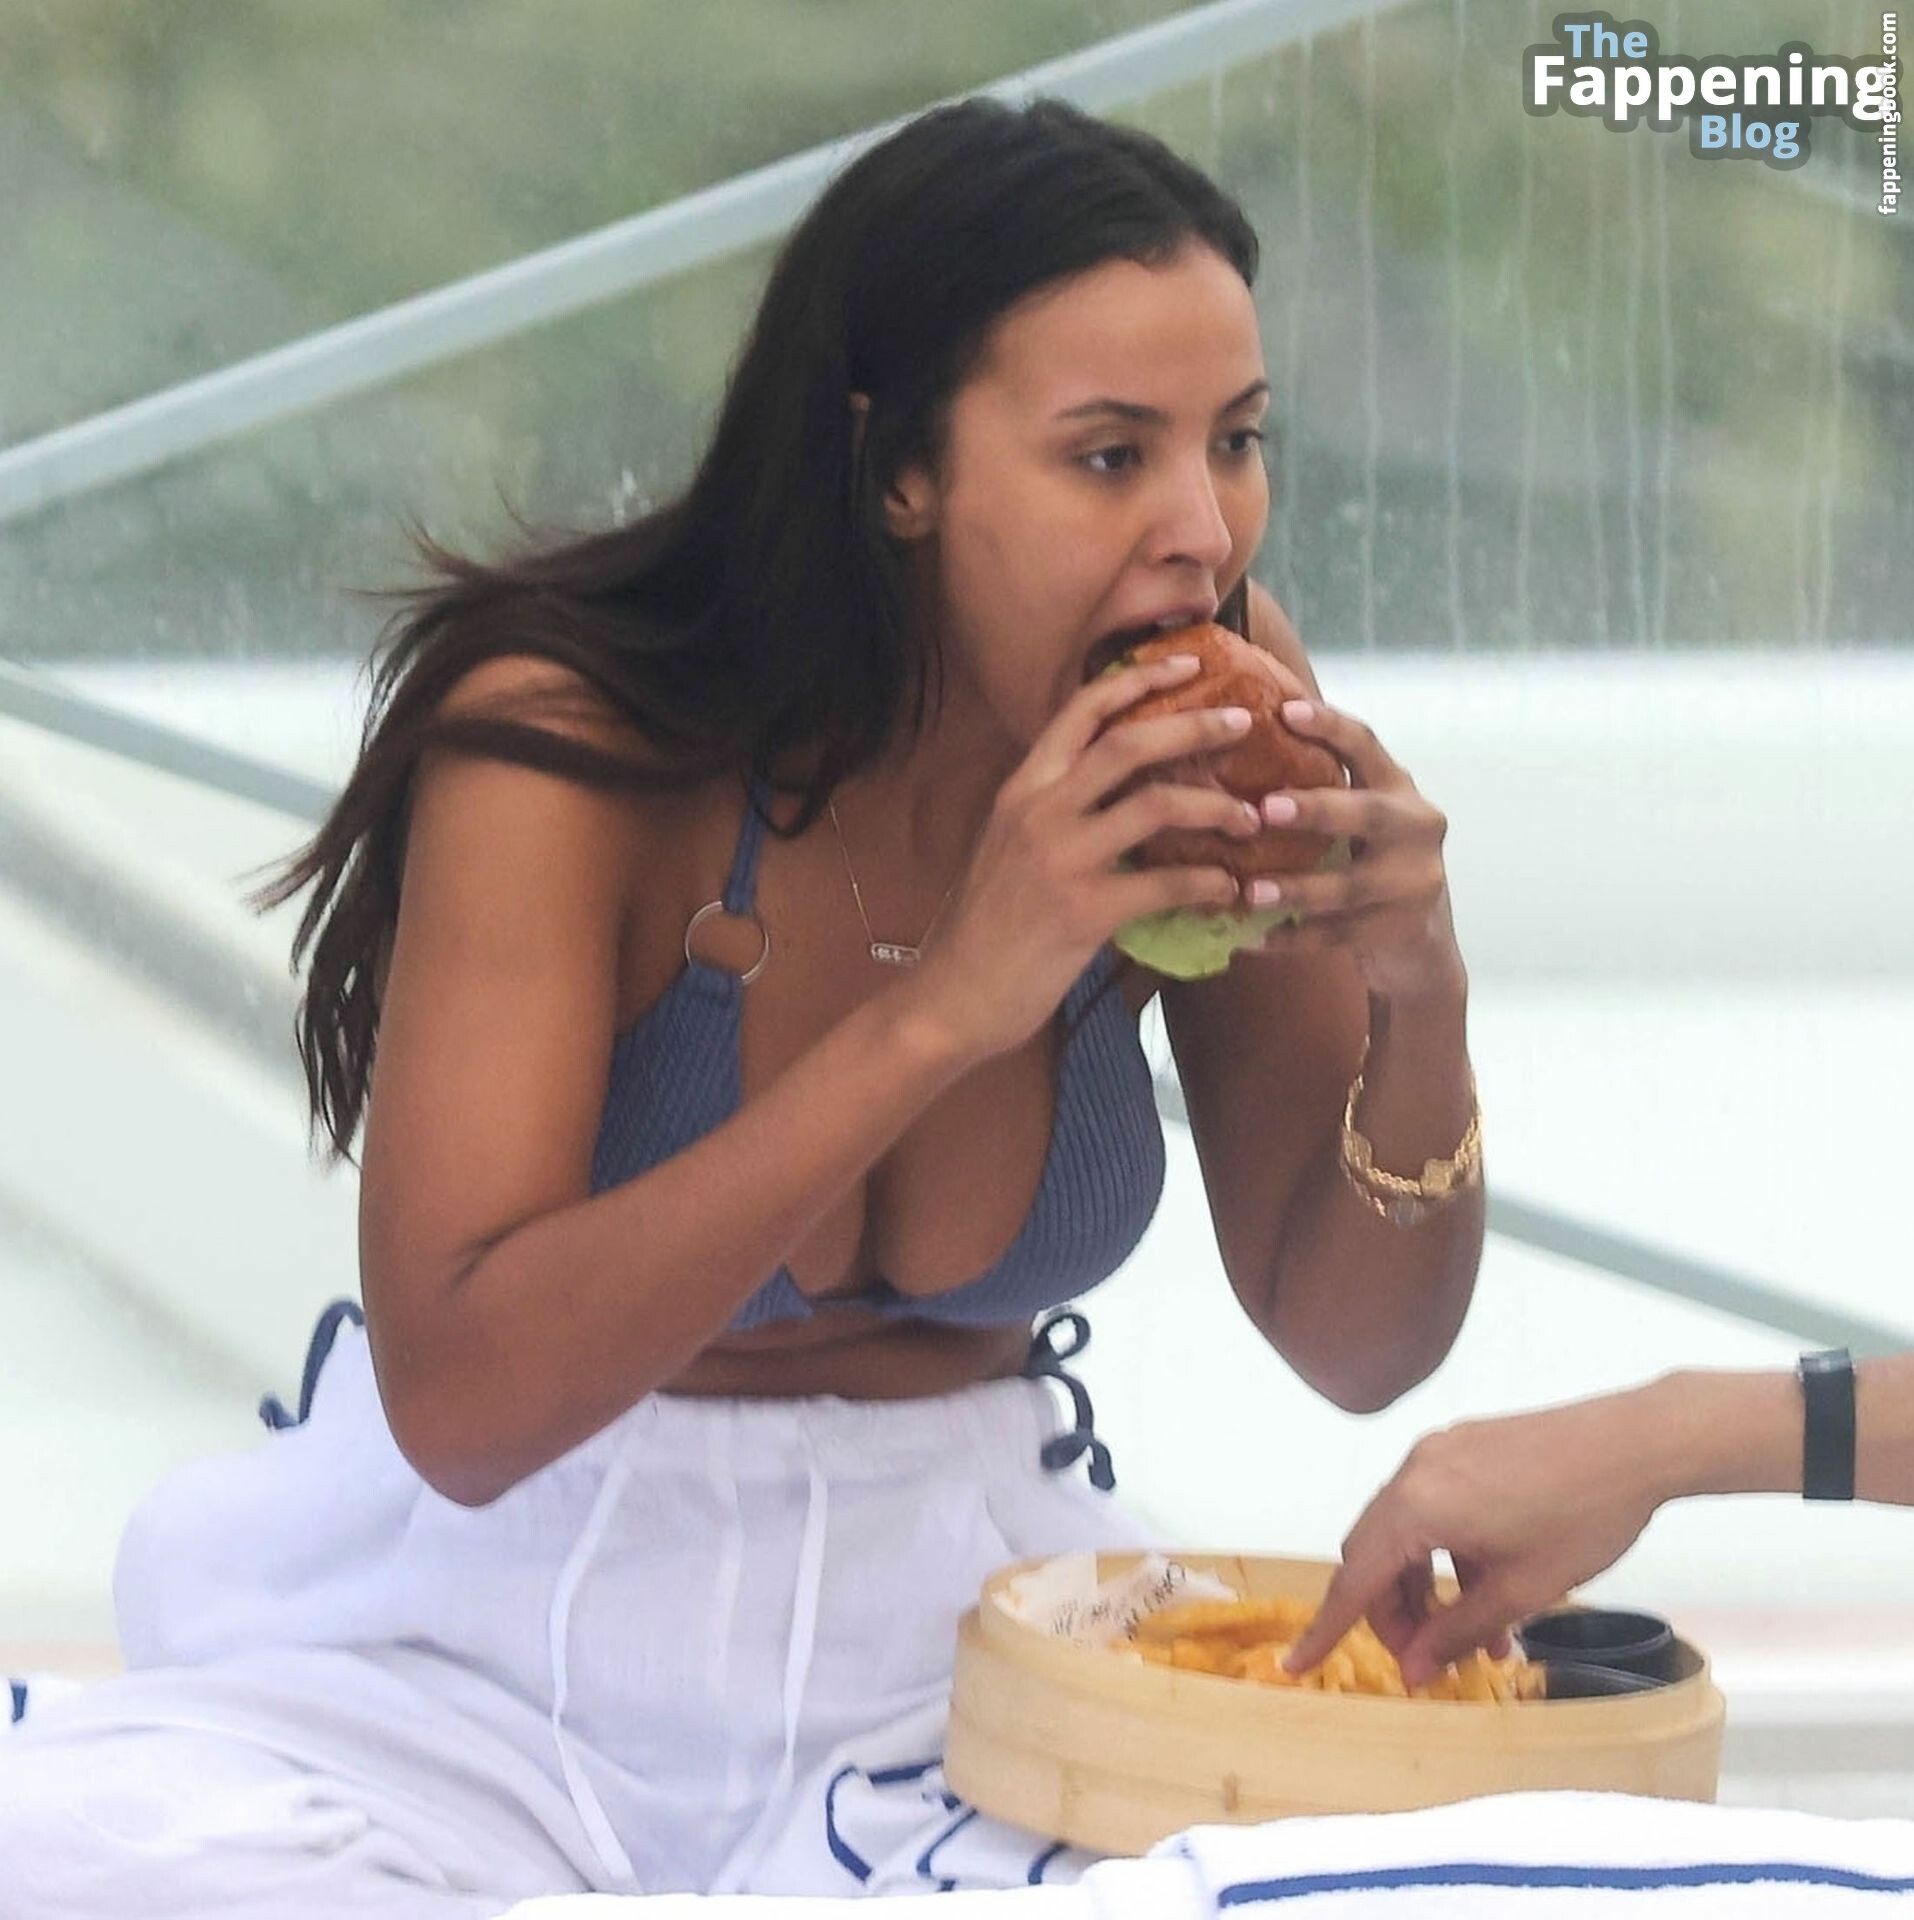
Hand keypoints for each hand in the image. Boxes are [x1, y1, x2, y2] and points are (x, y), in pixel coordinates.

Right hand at [897, 654, 1265, 1062]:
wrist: (951, 996)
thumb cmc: (983, 928)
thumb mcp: (1006, 848)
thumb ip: (1051, 813)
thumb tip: (1115, 793)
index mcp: (1020, 790)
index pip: (1081, 710)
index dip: (1137, 678)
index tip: (1186, 663)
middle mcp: (1037, 811)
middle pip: (1128, 742)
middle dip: (1194, 725)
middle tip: (1243, 721)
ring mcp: (1059, 859)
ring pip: (1155, 804)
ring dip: (1215, 806)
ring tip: (1250, 816)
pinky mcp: (1083, 911)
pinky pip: (1164, 883)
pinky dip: (1208, 883)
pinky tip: (1230, 890)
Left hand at [1244, 699, 1462, 1001]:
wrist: (1419, 945)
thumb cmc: (1369, 862)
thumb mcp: (1362, 817)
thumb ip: (1323, 787)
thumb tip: (1235, 746)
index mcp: (1399, 787)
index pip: (1367, 746)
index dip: (1330, 727)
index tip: (1285, 712)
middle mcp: (1416, 827)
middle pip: (1369, 814)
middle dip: (1317, 810)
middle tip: (1266, 808)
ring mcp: (1413, 882)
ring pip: (1350, 886)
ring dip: (1297, 888)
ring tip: (1249, 892)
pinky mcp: (1398, 930)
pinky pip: (1338, 936)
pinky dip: (1293, 937)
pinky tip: (1251, 940)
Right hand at [1283, 1389, 1669, 1687]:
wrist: (1637, 1443)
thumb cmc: (1582, 1519)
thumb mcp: (1520, 1590)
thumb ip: (1456, 1630)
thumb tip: (1412, 1667)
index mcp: (1418, 1506)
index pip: (1356, 1578)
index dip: (1327, 1628)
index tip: (1296, 1664)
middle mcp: (1414, 1471)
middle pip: (1374, 1553)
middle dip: (1391, 1612)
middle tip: (1427, 1658)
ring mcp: (1438, 1452)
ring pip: (1405, 1531)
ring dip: (1425, 1585)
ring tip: (1477, 1636)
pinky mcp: (1464, 1445)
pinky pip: (1432, 1505)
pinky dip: (1444, 1551)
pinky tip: (1489, 1584)